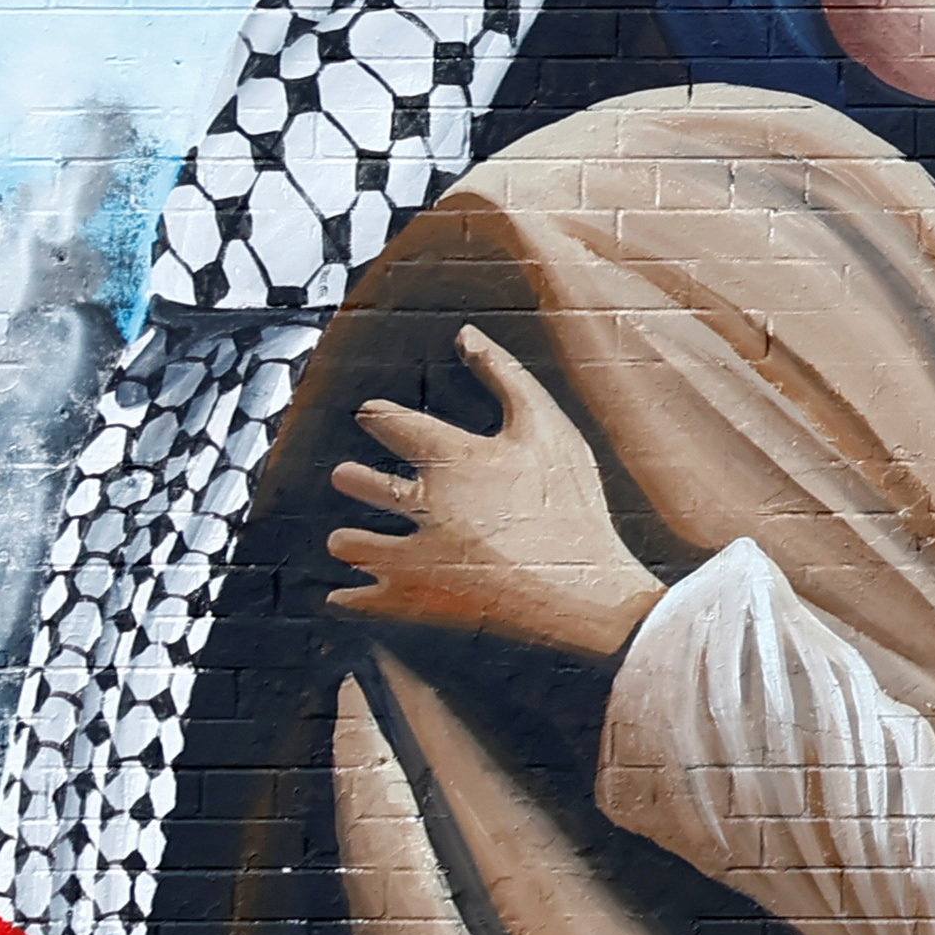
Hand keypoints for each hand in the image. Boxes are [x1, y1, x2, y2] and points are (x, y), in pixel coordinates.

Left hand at [326, 324, 662, 665]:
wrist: (588, 591)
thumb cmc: (572, 505)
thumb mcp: (550, 428)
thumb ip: (506, 374)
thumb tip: (465, 333)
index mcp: (455, 458)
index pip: (391, 423)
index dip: (377, 416)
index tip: (372, 416)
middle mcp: (426, 503)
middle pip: (360, 482)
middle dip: (352, 478)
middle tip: (351, 478)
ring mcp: (416, 555)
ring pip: (350, 544)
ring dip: (349, 540)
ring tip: (351, 539)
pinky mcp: (414, 600)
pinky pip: (359, 600)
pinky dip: (349, 596)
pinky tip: (346, 591)